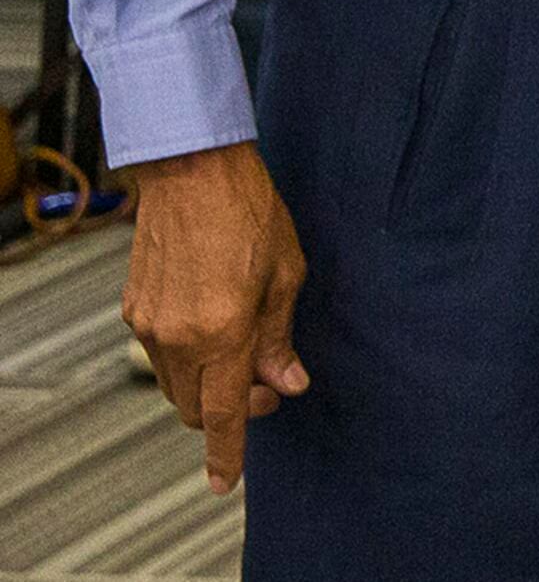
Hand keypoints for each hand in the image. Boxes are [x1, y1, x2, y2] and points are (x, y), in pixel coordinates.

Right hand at [120, 140, 308, 490]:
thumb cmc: (250, 214)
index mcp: (222, 332)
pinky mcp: (134, 308)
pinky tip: (216, 327)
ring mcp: (150, 325)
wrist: (192, 172)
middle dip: (232, 411)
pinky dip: (188, 358)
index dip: (227, 453)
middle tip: (269, 383)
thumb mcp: (287, 275)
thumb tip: (287, 383)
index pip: (223, 414)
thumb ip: (281, 337)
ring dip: (208, 386)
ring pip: (176, 385)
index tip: (225, 483)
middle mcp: (178, 337)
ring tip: (246, 351)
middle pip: (196, 408)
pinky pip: (161, 353)